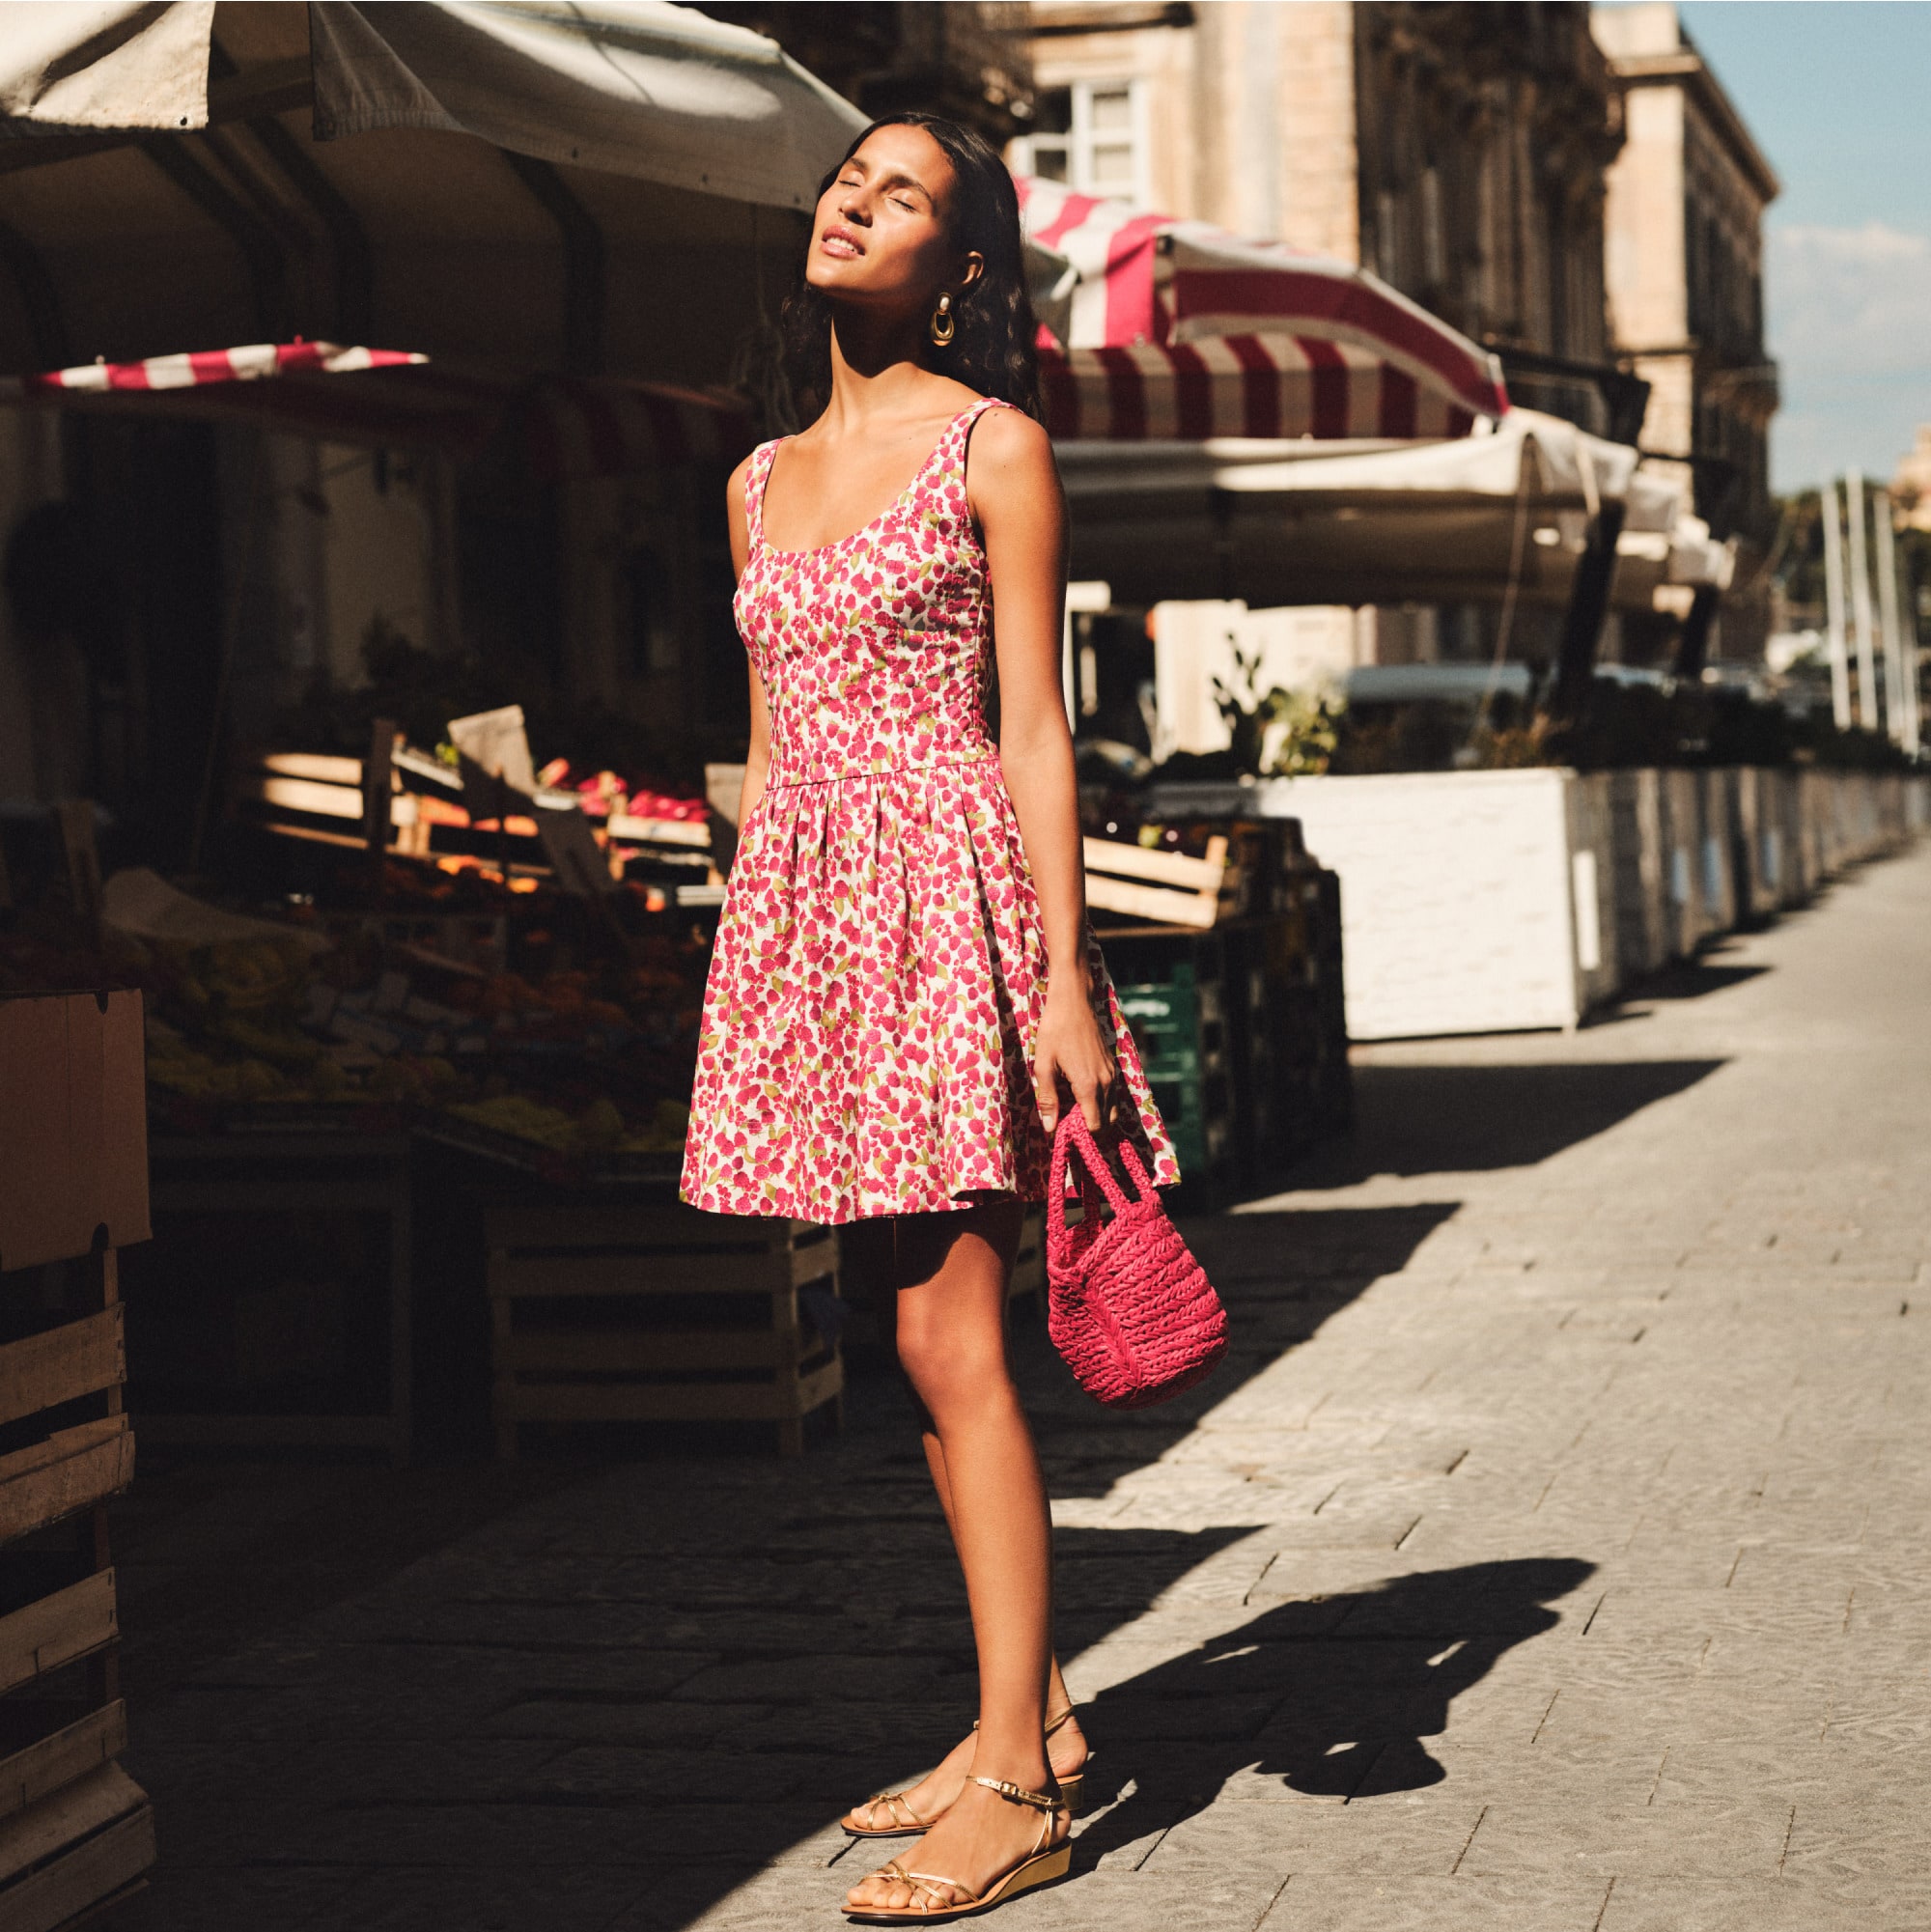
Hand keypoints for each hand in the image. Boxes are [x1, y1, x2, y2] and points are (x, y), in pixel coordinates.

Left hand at [1033, 987, 1118, 1136]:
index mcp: (1089, 1086)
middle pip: (1107, 1122)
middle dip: (1090, 1128)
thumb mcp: (1044, 1065)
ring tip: (1073, 1111)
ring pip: (1112, 1109)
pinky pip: (1113, 1095)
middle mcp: (1106, 1083)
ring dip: (1097, 1116)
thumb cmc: (1054, 1031)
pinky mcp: (1113, 1066)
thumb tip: (1050, 1128)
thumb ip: (1048, 1099)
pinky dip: (1101, 1103)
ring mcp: (1112, 1074)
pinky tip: (1081, 1096)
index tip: (1064, 1131)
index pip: (1095, 1126)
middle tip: (1068, 1123)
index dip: (1081, 1134)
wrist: (1074, 1002)